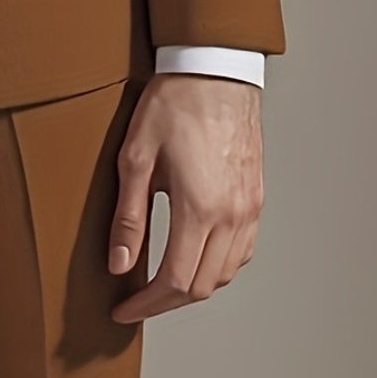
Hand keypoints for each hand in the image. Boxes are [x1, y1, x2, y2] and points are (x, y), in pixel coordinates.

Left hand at [107, 73, 263, 321]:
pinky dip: (218, 266)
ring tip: (162, 281)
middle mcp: (231, 215)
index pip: (174, 281)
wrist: (215, 69)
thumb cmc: (176, 102)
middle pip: (201, 286)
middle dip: (166, 302)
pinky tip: (198, 255)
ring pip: (225, 274)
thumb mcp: (136, 155)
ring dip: (193, 286)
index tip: (124, 308)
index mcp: (199, 208)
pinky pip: (242, 251)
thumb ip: (129, 215)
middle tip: (137, 299)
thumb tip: (120, 263)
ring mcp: (249, 208)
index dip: (146, 304)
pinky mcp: (256, 197)